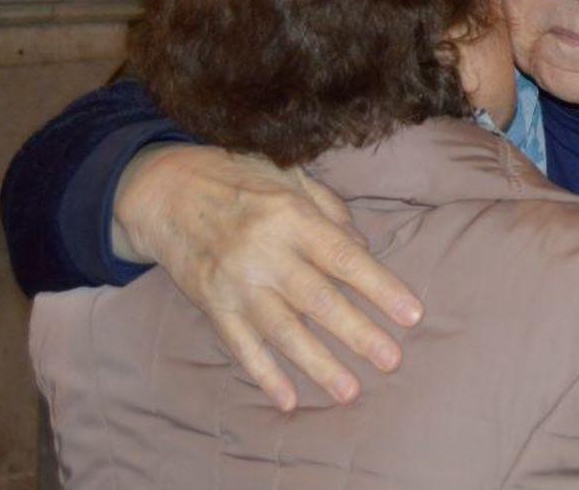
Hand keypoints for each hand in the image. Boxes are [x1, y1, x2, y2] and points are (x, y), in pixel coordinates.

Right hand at [114, 144, 423, 411]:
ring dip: (318, 364)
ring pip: (283, 331)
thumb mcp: (290, 178)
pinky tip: (288, 400)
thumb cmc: (240, 180)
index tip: (412, 314)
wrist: (166, 190)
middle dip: (358, 334)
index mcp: (292, 216)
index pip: (345, 258)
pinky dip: (264, 374)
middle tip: (392, 361)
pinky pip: (241, 345)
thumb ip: (331, 212)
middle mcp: (265, 252)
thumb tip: (363, 251)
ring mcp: (236, 281)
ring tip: (350, 391)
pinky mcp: (212, 303)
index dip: (380, 287)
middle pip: (318, 300)